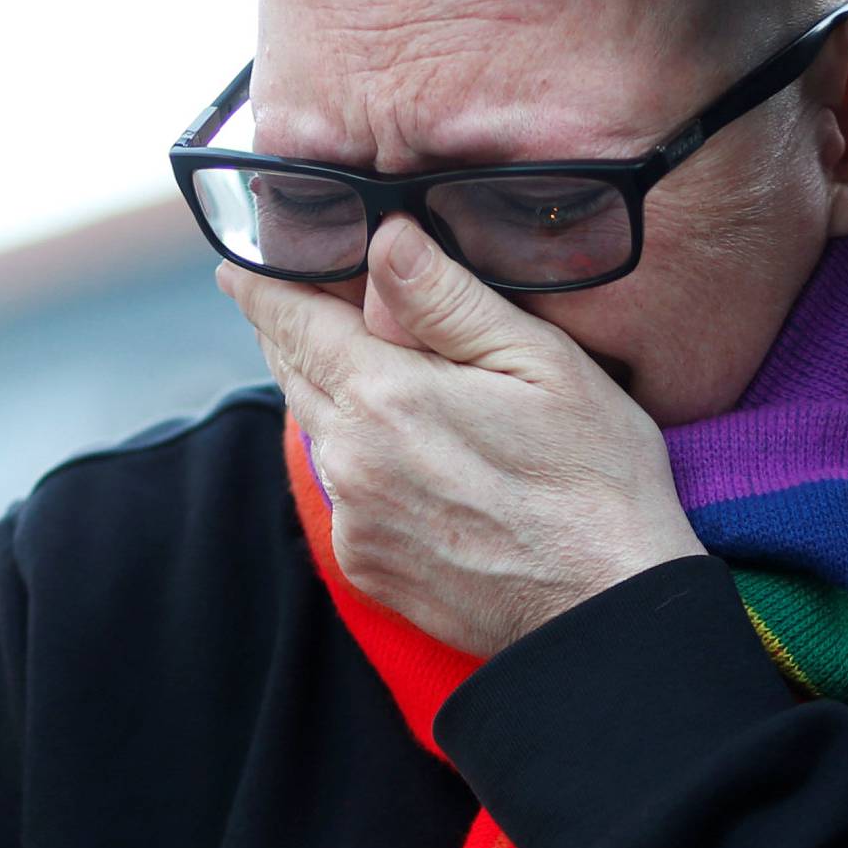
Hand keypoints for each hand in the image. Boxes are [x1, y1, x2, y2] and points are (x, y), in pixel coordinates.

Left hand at [221, 219, 703, 657]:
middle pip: (293, 373)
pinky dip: (362, 465)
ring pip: (319, 434)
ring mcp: (354, 520)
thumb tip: (384, 238)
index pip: (290, 318)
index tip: (240, 260)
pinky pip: (344, 495)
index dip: (262, 281)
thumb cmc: (595, 482)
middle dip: (294, 332)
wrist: (607, 609)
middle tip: (305, 300)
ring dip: (333, 398)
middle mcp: (351, 460)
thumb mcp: (544, 364)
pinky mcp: (367, 567)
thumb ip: (451, 299)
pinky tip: (415, 460)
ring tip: (378, 376)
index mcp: (386, 394)